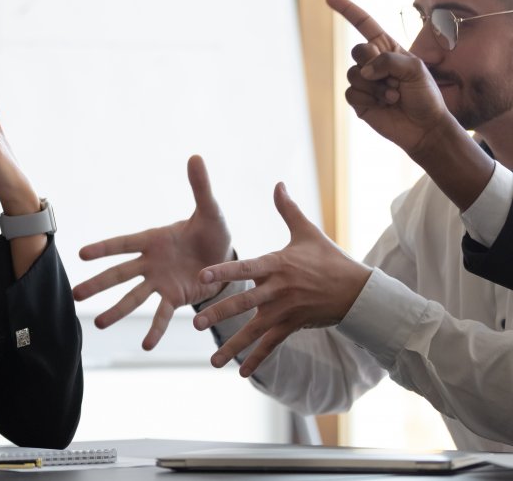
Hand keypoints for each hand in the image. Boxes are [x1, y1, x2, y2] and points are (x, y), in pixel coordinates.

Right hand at [72, 155, 233, 349]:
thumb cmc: (213, 231)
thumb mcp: (210, 210)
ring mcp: (160, 283)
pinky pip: (162, 315)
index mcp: (154, 240)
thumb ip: (200, 187)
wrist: (227, 258)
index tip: (81, 254)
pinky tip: (146, 346)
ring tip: (99, 325)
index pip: (124, 244)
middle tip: (75, 296)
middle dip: (98, 285)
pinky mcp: (175, 298)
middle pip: (120, 275)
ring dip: (117, 311)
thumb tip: (195, 157)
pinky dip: (155, 329)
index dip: (104, 249)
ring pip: (134, 298)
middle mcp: (151, 263)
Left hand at [194, 182, 370, 376]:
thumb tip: (277, 183)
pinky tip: (240, 371)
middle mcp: (278, 290)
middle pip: (245, 303)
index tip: (202, 276)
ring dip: (233, 346)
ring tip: (213, 361)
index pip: (246, 268)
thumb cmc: (329, 259)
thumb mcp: (308, 232)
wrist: (358, 290)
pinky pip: (272, 345)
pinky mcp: (293, 326)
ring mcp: (286, 311)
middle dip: (220, 313)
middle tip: (197, 323)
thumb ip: (287, 210)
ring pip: (255, 330)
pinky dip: (257, 359)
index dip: (224, 271)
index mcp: (277, 265)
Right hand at [326, 0, 451, 156]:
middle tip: (392, 77)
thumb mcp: (416, 69)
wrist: (423, 127)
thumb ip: (388, 61)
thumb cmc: (425, 95)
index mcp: (388, 48)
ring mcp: (365, 82)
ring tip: (393, 96)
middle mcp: (374, 63)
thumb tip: (364, 71)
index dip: (347, 10)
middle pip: (357, 50)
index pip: (364, 24)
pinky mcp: (358, 100)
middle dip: (373, 62)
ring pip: (353, 74)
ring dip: (376, 86)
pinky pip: (350, 92)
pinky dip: (368, 98)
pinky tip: (384, 104)